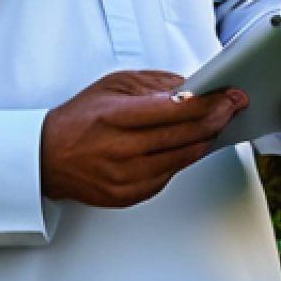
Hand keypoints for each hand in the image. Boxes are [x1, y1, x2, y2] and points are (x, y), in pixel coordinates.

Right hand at [41, 70, 247, 207]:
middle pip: (185, 136)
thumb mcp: (111, 87)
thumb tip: (190, 85)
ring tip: (218, 125)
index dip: (208, 103)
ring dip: (205, 140)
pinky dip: (182, 159)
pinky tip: (190, 145)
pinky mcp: (129, 196)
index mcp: (116, 117)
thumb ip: (152, 84)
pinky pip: (168, 176)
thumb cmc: (79, 118)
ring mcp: (126, 177)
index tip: (228, 96)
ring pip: (182, 159)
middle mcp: (122, 149)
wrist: (47, 157)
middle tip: (233, 107)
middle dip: (216, 119)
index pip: (175, 110)